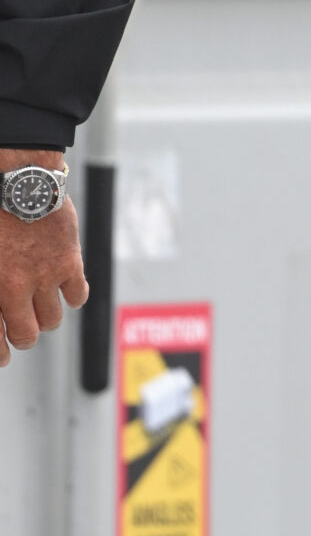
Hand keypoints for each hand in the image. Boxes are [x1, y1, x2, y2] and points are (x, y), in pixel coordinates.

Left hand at [0, 150, 86, 368]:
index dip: (0, 354)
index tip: (3, 358)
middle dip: (23, 337)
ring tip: (39, 303)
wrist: (15, 178)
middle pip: (26, 336)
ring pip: (52, 320)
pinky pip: (78, 296)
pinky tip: (61, 287)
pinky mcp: (68, 263)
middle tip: (21, 329)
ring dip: (46, 316)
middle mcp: (15, 289)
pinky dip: (71, 296)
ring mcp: (44, 278)